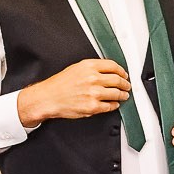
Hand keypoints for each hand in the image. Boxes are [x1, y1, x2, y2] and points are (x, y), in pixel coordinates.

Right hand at [15, 58, 131, 125]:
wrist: (47, 98)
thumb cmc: (59, 84)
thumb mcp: (75, 68)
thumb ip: (92, 68)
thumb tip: (109, 71)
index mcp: (88, 67)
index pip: (113, 66)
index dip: (122, 71)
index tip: (124, 75)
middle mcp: (92, 79)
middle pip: (118, 80)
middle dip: (125, 84)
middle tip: (126, 86)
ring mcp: (94, 93)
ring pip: (117, 94)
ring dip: (123, 95)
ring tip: (123, 95)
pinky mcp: (93, 106)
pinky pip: (111, 106)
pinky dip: (114, 105)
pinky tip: (112, 104)